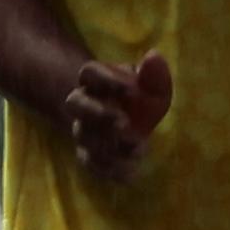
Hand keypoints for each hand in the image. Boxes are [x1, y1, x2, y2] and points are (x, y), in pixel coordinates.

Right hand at [61, 52, 171, 182]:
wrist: (123, 122)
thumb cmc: (138, 98)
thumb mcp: (151, 84)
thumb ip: (153, 74)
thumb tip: (153, 55)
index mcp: (96, 79)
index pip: (89, 72)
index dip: (107, 80)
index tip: (132, 90)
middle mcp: (82, 102)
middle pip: (75, 103)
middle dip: (98, 113)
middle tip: (124, 123)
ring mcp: (82, 128)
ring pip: (81, 134)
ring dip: (105, 142)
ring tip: (136, 147)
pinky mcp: (86, 152)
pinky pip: (88, 161)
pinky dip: (107, 168)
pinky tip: (129, 173)